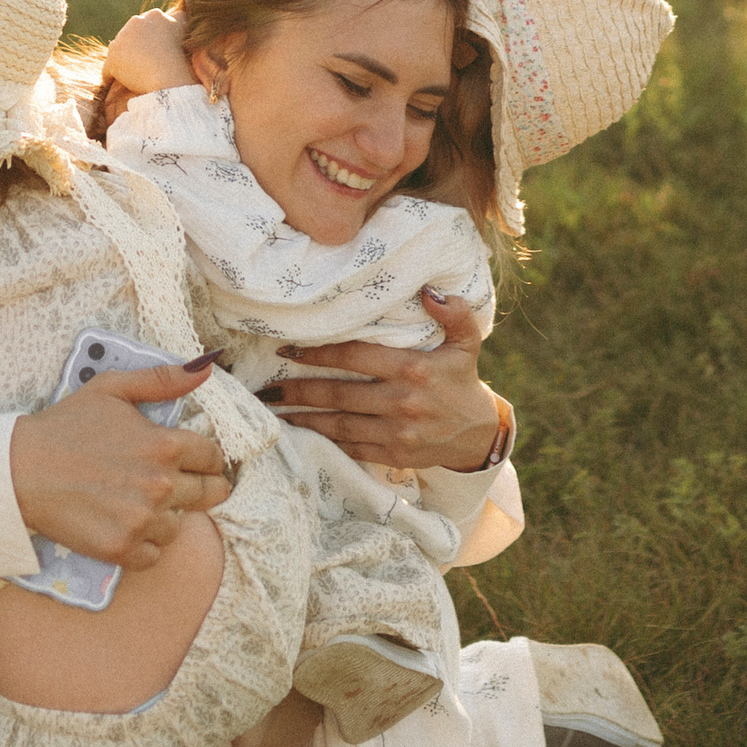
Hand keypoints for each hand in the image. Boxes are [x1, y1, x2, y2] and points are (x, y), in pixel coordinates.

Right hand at [8, 362, 228, 567]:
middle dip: (202, 488)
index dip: (209, 459)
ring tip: (141, 504)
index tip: (198, 463)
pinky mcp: (120, 548)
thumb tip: (205, 367)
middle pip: (209, 494)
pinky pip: (154, 555)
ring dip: (167, 517)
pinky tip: (127, 527)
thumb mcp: (112, 389)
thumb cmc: (65, 426)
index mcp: (165, 445)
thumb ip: (162, 380)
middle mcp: (160, 485)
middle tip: (183, 487)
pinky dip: (145, 545)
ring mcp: (141, 520)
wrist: (19, 470)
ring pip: (178, 526)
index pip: (214, 457)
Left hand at [101, 9, 193, 96]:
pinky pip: (109, 70)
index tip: (158, 48)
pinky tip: (117, 83)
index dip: (153, 37)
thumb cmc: (182, 56)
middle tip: (147, 61)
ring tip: (134, 72)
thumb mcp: (185, 29)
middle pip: (132, 34)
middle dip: (136, 45)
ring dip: (124, 59)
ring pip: (119, 50)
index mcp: (154, 15)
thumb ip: (179, 17)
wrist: (171, 79)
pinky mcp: (112, 61)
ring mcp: (121, 41)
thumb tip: (176, 13)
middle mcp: (135, 23)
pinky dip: (112, 76)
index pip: (149, 24)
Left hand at [268, 291, 504, 473]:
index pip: (356, 356)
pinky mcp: (392, 454)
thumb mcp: (468, 342)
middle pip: (339, 393)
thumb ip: (453, 313)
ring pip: (339, 424)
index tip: (289, 350)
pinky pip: (350, 447)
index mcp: (414, 369)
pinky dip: (322, 441)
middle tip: (268, 387)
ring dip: (303, 418)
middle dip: (300, 390)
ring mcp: (396, 432)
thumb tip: (428, 292)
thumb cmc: (463, 380)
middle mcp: (402, 401)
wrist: (478, 434)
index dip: (319, 353)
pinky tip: (300, 434)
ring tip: (273, 411)